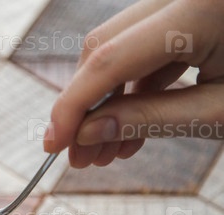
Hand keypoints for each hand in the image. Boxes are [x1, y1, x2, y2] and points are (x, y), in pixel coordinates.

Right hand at [45, 0, 223, 167]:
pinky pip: (145, 47)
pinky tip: (127, 129)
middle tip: (77, 154)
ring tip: (103, 151)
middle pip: (105, 45)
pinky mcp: (188, 12)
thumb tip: (86, 134)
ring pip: (119, 46)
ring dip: (105, 101)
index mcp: (199, 11)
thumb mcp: (218, 113)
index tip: (52, 146)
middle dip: (83, 104)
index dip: (72, 106)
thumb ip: (150, 118)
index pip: (110, 59)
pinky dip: (133, 89)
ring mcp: (183, 1)